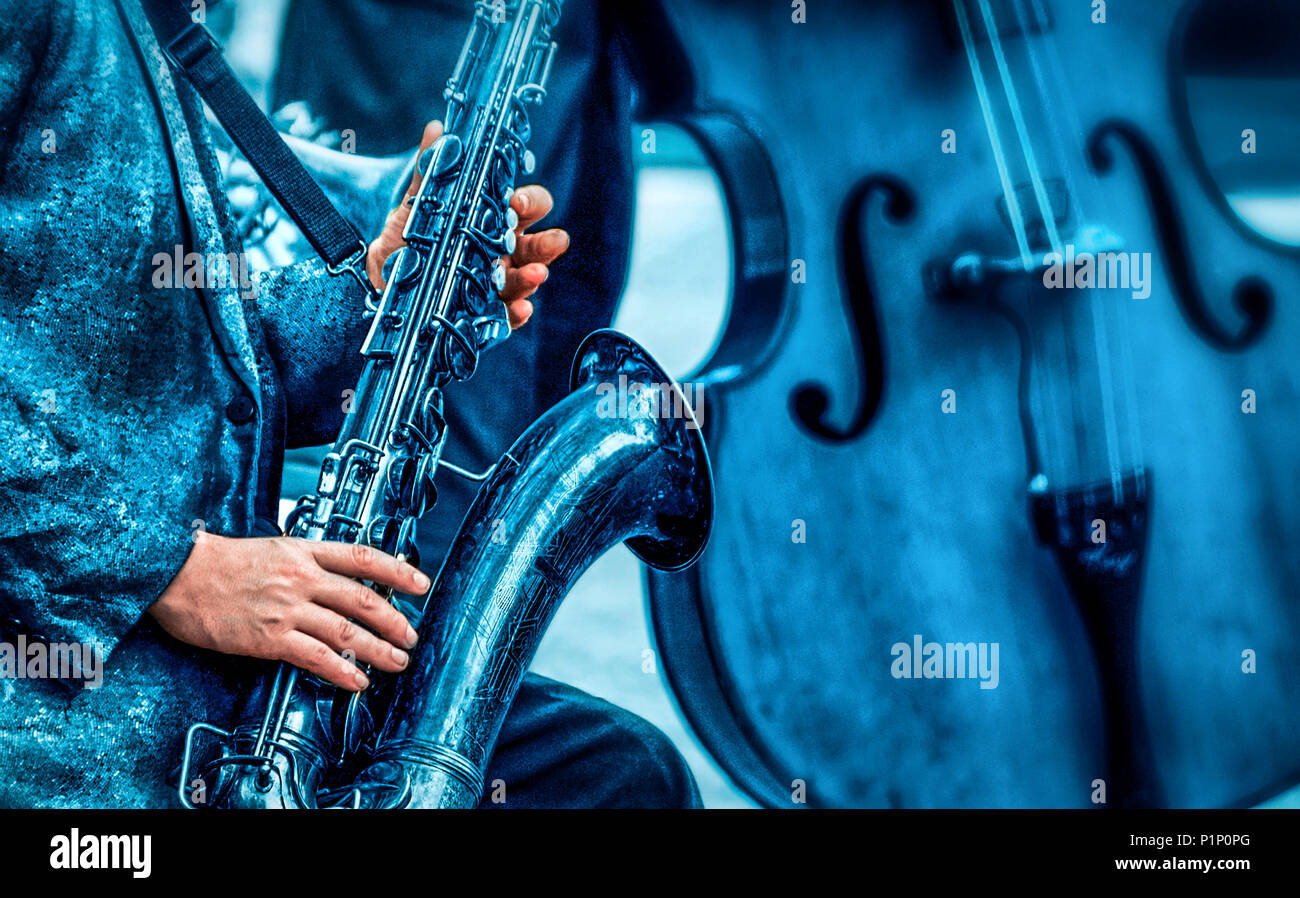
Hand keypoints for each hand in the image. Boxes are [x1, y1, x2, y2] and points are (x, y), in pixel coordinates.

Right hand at [148, 531, 427, 690]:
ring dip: (378, 650)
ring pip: (347, 630)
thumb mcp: (271, 548)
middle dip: (395, 620)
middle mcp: (301, 578)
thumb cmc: (218, 563)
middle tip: (411, 636)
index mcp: (303, 551)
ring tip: (395, 662)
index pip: (363, 558)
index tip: (422, 584)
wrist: (175, 573)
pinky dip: (342, 670)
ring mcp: (287, 608)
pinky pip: (317, 657)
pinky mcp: (269, 637)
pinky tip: (357, 680)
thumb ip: (305, 562)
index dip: (398, 571)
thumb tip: (336, 579)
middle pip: (363, 598)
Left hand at [366, 120, 569, 329]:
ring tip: (536, 275)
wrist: (382, 277)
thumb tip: (437, 129)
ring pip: (527, 278)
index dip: (529, 202)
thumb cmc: (409, 238)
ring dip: (535, 276)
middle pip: (537, 244)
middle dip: (549, 242)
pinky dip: (516, 312)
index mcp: (493, 219)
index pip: (527, 206)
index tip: (515, 201)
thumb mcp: (417, 203)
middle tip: (552, 241)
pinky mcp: (486, 312)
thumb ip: (430, 169)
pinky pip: (508, 314)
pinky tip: (520, 309)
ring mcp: (497, 282)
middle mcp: (502, 251)